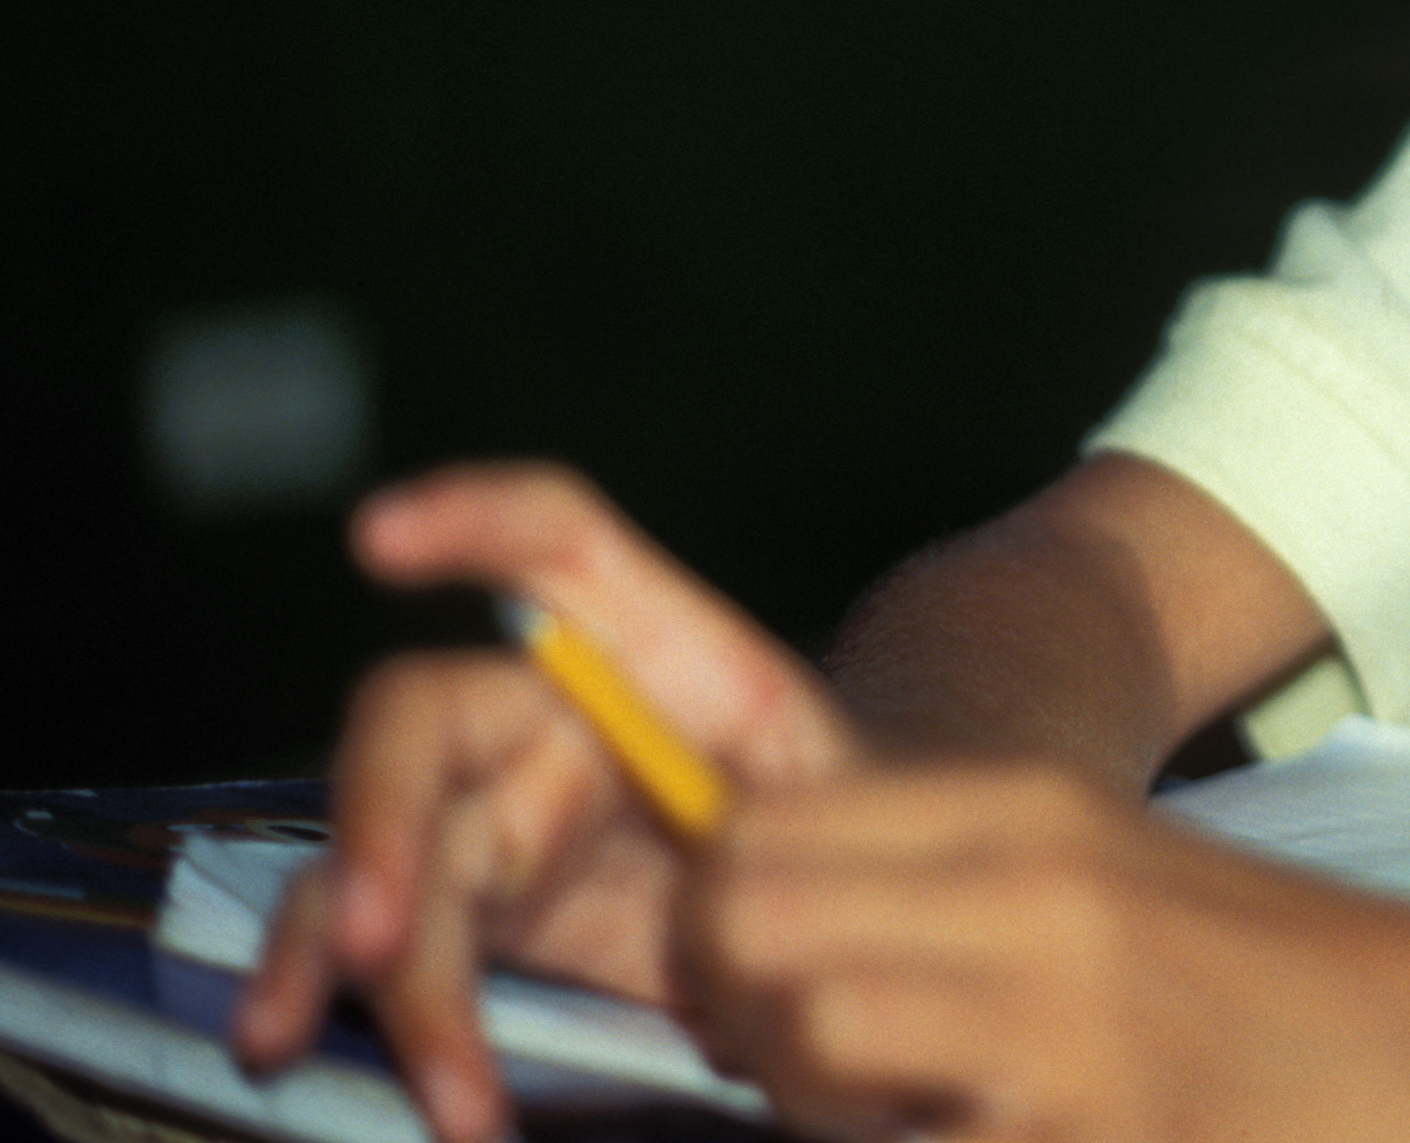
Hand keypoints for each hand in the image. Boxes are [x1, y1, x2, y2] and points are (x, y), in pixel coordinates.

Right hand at [232, 463, 864, 1142]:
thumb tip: (726, 886)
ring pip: (384, 855)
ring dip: (365, 961)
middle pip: (421, 729)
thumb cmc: (854, 833)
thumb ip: (796, 826)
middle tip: (373, 939)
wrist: (850, 912)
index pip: (562, 546)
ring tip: (429, 1078)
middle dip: (377, 825)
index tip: (383, 534)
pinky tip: (363, 1072)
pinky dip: (376, 1016)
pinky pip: (388, 944)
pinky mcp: (474, 909)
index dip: (476, 517)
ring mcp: (496, 811)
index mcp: (659, 658)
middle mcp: (548, 717)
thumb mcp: (860, 807)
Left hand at [680, 764, 1409, 1142]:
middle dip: (735, 1023)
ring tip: (904, 1129)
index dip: (719, 924)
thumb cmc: (1267, 991)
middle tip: (808, 1084)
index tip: (763, 993)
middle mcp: (1039, 895)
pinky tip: (992, 1142)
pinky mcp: (1105, 1129)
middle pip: (747, 929)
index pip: (760, 833)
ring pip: (809, 1051)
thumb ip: (942, 890)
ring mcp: (1073, 1024)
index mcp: (1030, 813)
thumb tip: (750, 939)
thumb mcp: (1103, 885)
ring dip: (813, 1112)